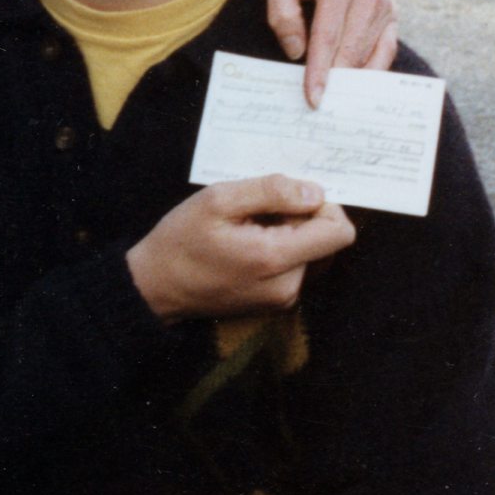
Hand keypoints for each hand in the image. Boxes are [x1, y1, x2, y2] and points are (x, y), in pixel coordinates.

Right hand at [127, 176, 355, 322]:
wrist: (154, 287)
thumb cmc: (181, 241)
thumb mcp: (217, 200)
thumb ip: (270, 191)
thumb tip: (315, 193)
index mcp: (276, 259)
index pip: (339, 231)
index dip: (321, 205)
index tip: (286, 198)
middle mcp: (288, 286)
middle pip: (326, 240)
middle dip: (299, 219)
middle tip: (256, 213)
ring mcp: (283, 298)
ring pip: (312, 252)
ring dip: (289, 234)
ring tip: (248, 230)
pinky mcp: (275, 303)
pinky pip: (296, 267)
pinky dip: (280, 250)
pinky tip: (248, 245)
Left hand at [263, 0, 397, 105]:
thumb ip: (282, 11)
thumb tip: (296, 52)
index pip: (328, 36)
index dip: (320, 71)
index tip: (313, 98)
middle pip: (351, 50)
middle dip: (336, 82)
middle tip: (320, 113)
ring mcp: (385, 4)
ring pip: (370, 54)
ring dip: (354, 81)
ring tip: (337, 108)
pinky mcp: (390, 14)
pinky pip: (385, 51)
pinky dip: (372, 72)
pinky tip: (356, 91)